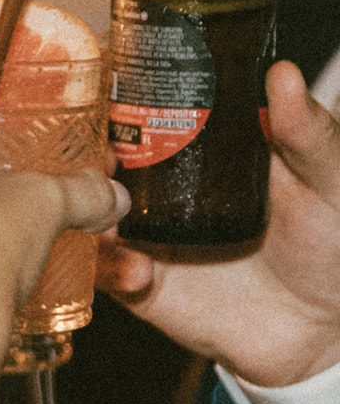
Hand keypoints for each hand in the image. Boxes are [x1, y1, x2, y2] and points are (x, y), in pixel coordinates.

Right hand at [99, 61, 339, 386]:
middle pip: (106, 165)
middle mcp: (167, 193)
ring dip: (87, 212)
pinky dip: (114, 270)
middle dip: (91, 159)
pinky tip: (139, 269)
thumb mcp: (329, 179)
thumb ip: (308, 133)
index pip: (150, 118)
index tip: (111, 93)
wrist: (319, 327)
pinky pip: (107, 273)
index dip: (124, 104)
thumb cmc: (331, 246)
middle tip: (101, 158)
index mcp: (204, 155)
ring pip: (93, 217)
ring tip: (107, 216)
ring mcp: (149, 239)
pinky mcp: (141, 285)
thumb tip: (283, 75)